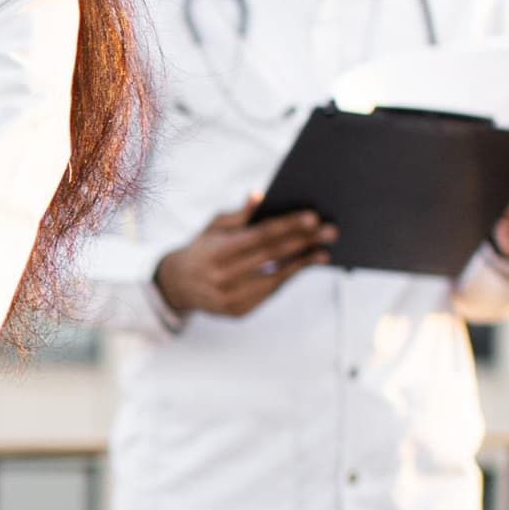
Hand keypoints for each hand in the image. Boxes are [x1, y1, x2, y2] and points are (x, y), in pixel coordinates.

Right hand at [154, 196, 333, 319]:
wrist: (177, 286)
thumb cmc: (202, 249)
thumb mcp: (213, 227)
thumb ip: (239, 215)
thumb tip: (260, 196)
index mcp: (215, 252)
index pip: (259, 236)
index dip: (287, 226)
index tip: (312, 217)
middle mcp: (222, 278)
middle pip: (272, 256)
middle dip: (304, 242)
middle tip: (330, 231)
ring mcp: (230, 299)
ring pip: (275, 278)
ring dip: (302, 263)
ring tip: (323, 251)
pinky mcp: (238, 312)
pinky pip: (269, 292)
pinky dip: (287, 277)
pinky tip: (303, 265)